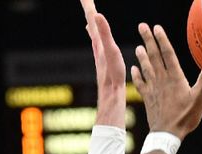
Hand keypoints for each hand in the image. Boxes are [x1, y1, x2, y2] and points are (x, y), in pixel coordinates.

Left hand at [80, 1, 125, 126]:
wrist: (111, 97)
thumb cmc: (113, 76)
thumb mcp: (110, 52)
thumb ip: (104, 33)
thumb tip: (96, 15)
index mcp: (98, 41)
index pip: (91, 18)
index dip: (88, 5)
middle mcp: (97, 45)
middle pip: (91, 22)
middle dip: (89, 8)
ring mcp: (100, 53)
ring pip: (94, 32)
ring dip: (92, 20)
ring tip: (90, 12)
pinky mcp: (104, 61)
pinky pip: (98, 42)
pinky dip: (96, 34)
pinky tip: (95, 37)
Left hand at [131, 23, 201, 138]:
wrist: (167, 134)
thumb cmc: (186, 117)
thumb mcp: (199, 98)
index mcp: (175, 78)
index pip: (167, 54)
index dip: (162, 40)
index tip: (157, 28)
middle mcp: (162, 80)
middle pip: (154, 56)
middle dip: (148, 40)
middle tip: (142, 26)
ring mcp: (153, 89)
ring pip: (146, 68)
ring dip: (142, 56)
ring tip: (139, 46)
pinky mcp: (148, 98)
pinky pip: (141, 84)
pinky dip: (137, 76)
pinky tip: (134, 69)